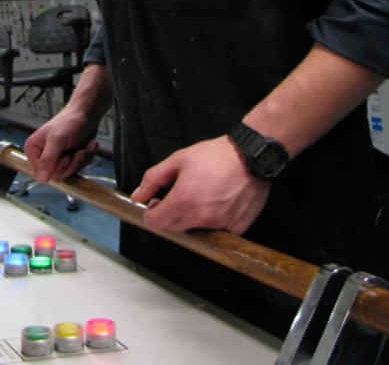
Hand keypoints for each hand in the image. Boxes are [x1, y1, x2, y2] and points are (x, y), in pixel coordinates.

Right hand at [24, 107, 97, 183]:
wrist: (87, 115)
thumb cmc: (69, 122)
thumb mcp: (57, 139)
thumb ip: (48, 159)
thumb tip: (42, 178)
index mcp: (34, 150)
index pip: (41, 174)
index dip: (56, 168)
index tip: (65, 156)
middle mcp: (43, 156)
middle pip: (57, 175)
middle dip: (72, 163)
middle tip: (77, 151)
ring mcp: (57, 159)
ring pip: (69, 172)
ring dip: (81, 160)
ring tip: (83, 147)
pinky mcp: (69, 160)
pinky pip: (78, 169)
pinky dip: (86, 158)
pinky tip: (87, 147)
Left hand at [129, 136, 269, 234]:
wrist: (251, 156)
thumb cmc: (217, 156)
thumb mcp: (178, 160)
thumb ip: (153, 179)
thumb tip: (138, 196)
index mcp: (183, 200)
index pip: (155, 223)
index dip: (151, 213)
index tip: (156, 204)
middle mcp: (201, 217)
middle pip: (173, 228)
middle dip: (170, 215)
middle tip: (178, 196)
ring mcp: (220, 225)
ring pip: (195, 231)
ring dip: (192, 218)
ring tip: (202, 196)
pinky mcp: (236, 228)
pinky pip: (217, 232)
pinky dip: (214, 222)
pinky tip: (218, 202)